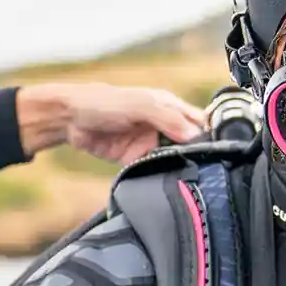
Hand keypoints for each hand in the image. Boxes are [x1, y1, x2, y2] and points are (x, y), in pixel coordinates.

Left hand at [15, 82, 207, 163]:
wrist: (69, 119)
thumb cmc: (103, 102)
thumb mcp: (139, 105)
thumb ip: (166, 118)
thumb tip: (193, 135)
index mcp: (169, 106)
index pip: (198, 122)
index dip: (208, 135)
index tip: (215, 152)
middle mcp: (163, 125)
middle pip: (189, 144)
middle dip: (195, 157)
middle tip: (203, 171)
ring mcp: (149, 143)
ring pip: (173, 159)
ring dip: (177, 168)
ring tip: (186, 179)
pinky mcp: (135, 159)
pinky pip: (152, 170)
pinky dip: (158, 176)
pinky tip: (165, 183)